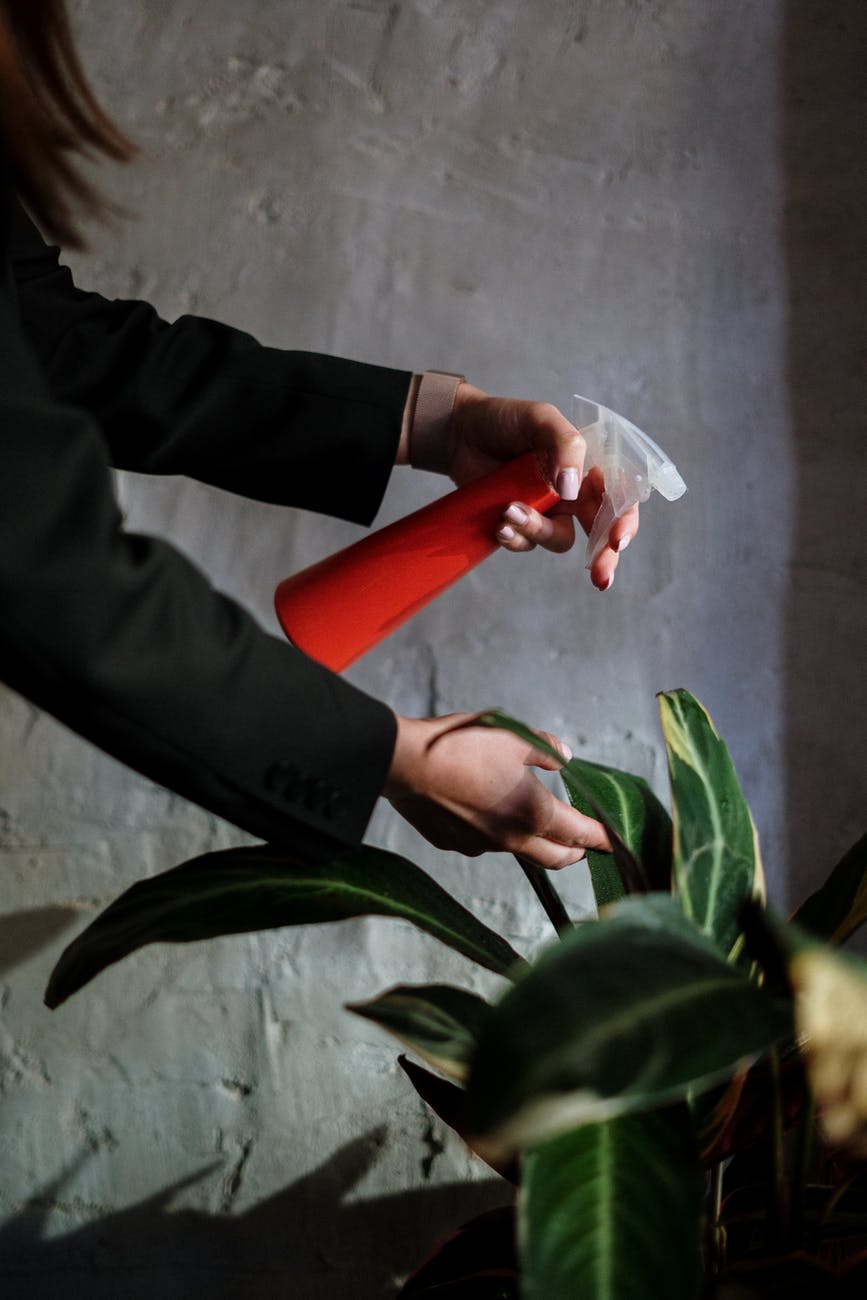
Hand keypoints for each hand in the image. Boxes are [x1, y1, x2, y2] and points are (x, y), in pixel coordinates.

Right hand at [383, 712, 610, 868]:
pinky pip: (486, 844)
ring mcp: (482, 846)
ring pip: (520, 852)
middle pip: (556, 857)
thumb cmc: (461, 745)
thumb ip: (545, 749)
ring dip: (536, 843)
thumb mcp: (513, 735)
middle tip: (583, 844)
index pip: (579, 833)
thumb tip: (565, 757)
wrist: (405, 763)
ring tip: (535, 824)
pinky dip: (497, 833)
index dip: (601, 837)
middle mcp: (512, 837)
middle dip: (575, 852)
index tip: (614, 840)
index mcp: (534, 812)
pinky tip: (487, 813)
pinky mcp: (455, 844)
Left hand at [448, 384, 638, 590]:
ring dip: (537, 531)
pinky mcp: (520, 523)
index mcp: (589, 466)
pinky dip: (514, 537)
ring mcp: (547, 511)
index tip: (617, 541)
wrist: (461, 431)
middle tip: (601, 578)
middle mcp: (574, 492)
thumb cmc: (506, 419)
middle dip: (604, 557)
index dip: (625, 521)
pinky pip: (526, 543)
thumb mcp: (540, 418)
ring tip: (508, 511)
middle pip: (601, 531)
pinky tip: (498, 523)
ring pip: (559, 538)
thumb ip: (565, 445)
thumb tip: (572, 489)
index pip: (620, 496)